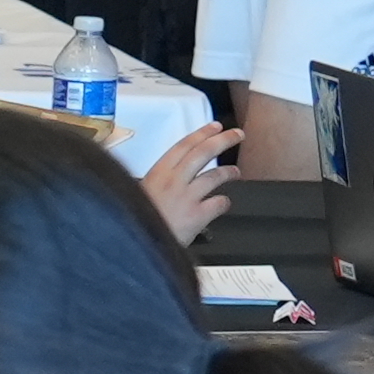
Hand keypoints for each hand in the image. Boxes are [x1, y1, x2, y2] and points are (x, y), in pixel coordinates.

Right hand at [130, 119, 245, 238]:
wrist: (135, 246)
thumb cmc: (137, 220)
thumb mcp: (140, 193)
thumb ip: (160, 181)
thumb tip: (177, 172)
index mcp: (158, 173)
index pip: (184, 145)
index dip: (202, 134)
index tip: (215, 127)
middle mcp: (173, 181)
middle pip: (203, 153)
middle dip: (223, 140)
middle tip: (237, 135)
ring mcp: (186, 198)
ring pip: (214, 176)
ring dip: (228, 172)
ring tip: (235, 172)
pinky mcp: (197, 216)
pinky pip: (219, 203)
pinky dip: (224, 202)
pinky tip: (223, 203)